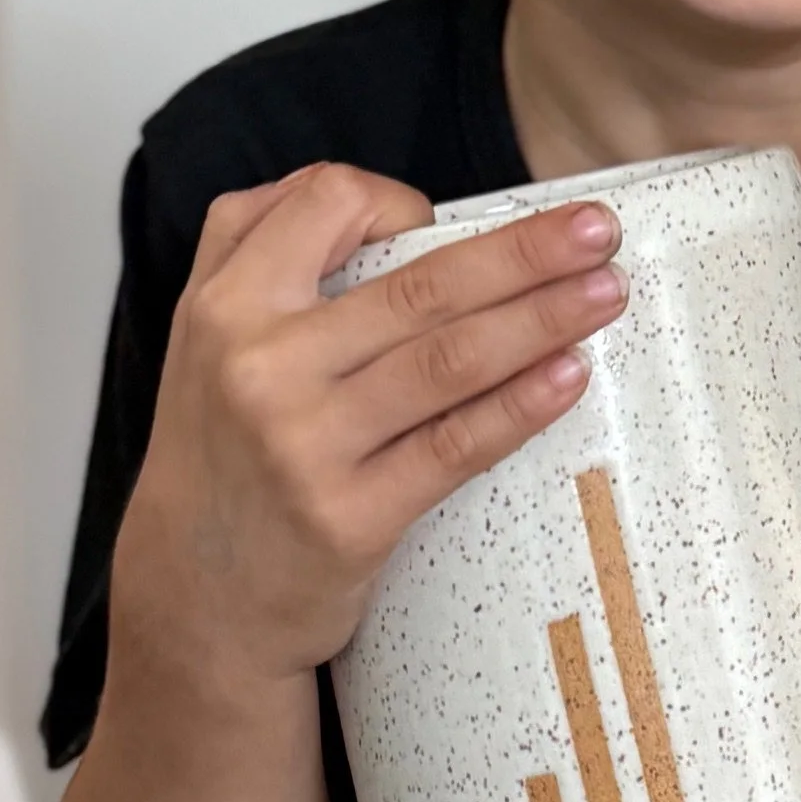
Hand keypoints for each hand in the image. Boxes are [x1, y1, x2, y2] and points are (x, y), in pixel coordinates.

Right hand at [115, 162, 628, 688]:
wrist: (195, 600)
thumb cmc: (221, 456)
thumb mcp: (203, 337)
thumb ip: (262, 253)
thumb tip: (384, 206)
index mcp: (226, 304)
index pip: (327, 203)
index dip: (396, 201)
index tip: (444, 226)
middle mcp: (260, 365)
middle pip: (421, 285)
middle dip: (525, 252)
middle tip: (595, 231)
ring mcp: (304, 444)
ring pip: (450, 358)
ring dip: (544, 317)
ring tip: (606, 293)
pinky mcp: (349, 517)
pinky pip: (455, 445)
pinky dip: (520, 404)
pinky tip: (567, 375)